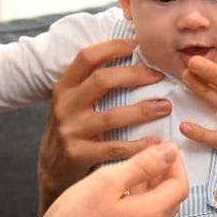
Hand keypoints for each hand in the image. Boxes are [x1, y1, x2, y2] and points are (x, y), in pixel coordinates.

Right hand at [33, 141, 187, 216]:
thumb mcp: (108, 181)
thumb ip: (142, 165)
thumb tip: (168, 152)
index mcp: (150, 214)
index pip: (180, 185)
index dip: (175, 163)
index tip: (164, 147)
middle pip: (171, 198)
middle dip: (166, 173)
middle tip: (153, 155)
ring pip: (156, 209)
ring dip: (153, 187)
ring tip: (137, 169)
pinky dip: (140, 200)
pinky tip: (122, 192)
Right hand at [38, 38, 171, 210]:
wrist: (51, 170)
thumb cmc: (71, 129)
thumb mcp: (72, 102)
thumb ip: (91, 83)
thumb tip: (128, 53)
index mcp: (64, 87)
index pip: (86, 57)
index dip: (112, 47)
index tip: (136, 45)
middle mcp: (65, 106)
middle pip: (102, 80)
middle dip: (135, 75)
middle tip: (159, 75)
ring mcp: (70, 131)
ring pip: (112, 116)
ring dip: (143, 110)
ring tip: (165, 106)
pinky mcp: (78, 155)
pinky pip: (115, 147)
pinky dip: (138, 145)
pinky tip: (155, 141)